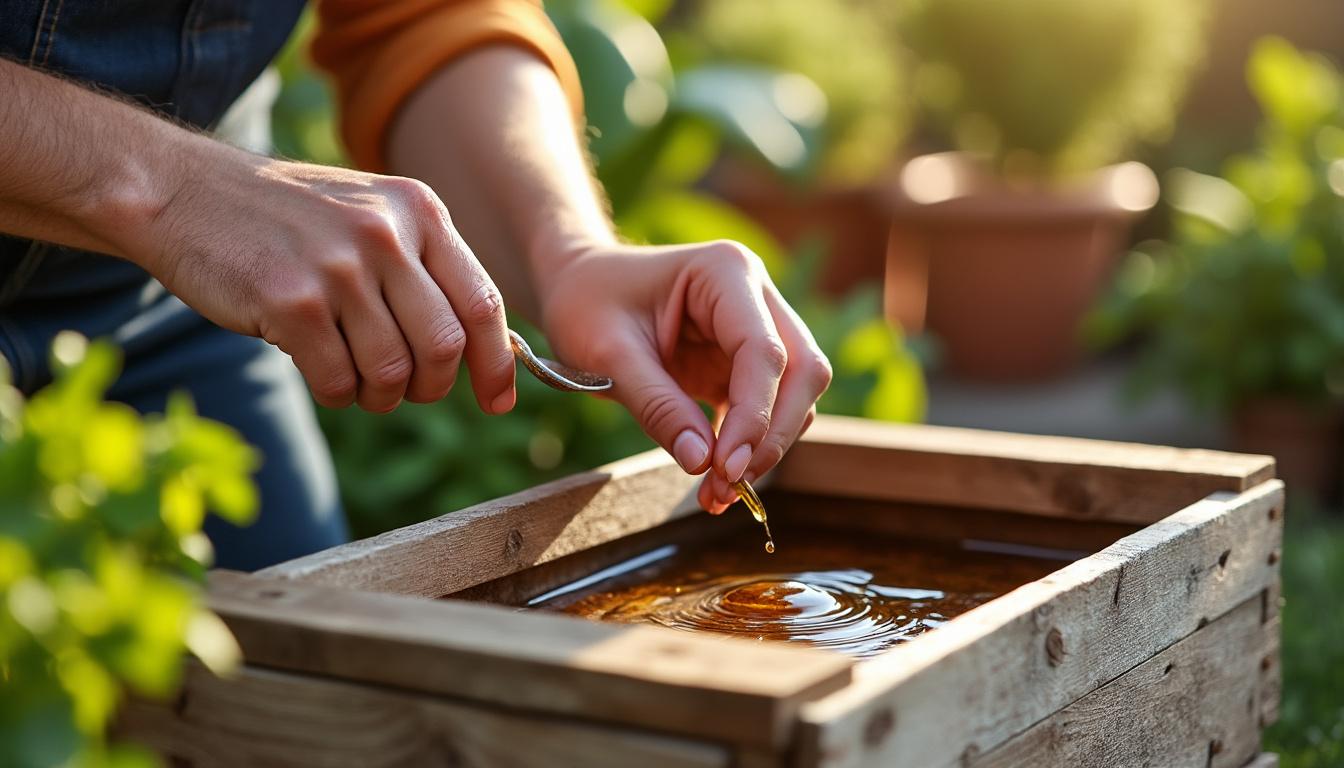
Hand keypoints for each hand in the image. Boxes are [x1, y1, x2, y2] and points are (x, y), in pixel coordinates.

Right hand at [131, 153, 515, 413]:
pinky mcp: (291, 302)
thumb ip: (426, 270)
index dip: (497, 363)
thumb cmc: (289, 219)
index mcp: (419, 210)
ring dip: (379, 394)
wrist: (184, 191)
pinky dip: (336, 392)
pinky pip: (339, 382)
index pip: (482, 302)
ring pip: (393, 372)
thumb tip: (489, 350)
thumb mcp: (372, 217)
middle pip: (444, 347)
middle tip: (405, 389)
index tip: (497, 401)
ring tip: (355, 375)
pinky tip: (319, 368)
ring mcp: (339, 267)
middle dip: (431, 386)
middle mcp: (387, 234)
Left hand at [537, 240, 831, 512]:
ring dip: (766, 447)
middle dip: (772, 434)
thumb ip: (657, 406)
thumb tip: (701, 463)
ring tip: (716, 492)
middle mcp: (755, 295)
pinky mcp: (746, 361)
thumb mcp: (608, 355)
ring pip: (795, 393)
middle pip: (801, 371)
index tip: (725, 469)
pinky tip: (718, 482)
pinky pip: (768, 408)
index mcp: (726, 272)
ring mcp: (757, 326)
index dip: (754, 416)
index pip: (765, 351)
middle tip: (727, 485)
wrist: (576, 287)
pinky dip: (750, 446)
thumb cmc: (587, 305)